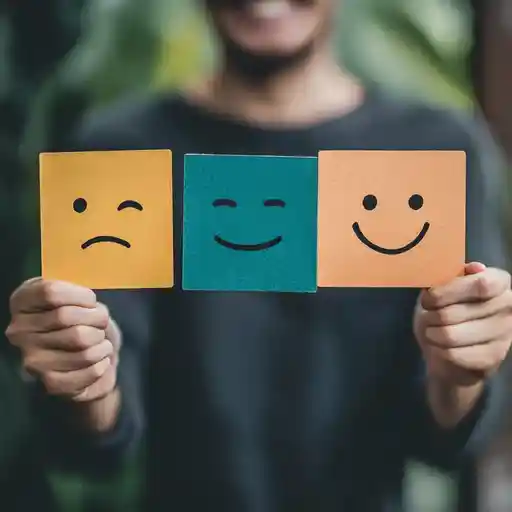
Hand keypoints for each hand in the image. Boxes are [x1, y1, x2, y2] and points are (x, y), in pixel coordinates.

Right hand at [6, 278, 119, 401]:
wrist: (91, 358)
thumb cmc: (86, 321)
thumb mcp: (79, 298)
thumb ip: (80, 296)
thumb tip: (92, 307)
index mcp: (23, 303)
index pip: (50, 292)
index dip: (80, 295)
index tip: (92, 301)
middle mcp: (19, 332)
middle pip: (65, 316)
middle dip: (96, 318)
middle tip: (102, 323)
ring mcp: (32, 359)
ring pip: (80, 340)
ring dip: (102, 341)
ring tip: (102, 342)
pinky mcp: (50, 383)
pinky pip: (88, 368)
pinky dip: (103, 362)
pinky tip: (101, 360)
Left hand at [414, 262, 511, 386]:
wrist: (451, 346)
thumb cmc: (446, 308)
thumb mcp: (444, 286)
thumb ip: (452, 274)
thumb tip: (475, 268)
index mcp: (499, 281)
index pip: (480, 284)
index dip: (447, 291)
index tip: (428, 298)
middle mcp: (509, 305)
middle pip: (456, 312)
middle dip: (431, 315)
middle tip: (427, 315)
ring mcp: (504, 333)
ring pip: (451, 334)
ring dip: (432, 333)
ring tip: (431, 330)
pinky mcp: (493, 357)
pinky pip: (453, 353)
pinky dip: (437, 349)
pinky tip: (439, 345)